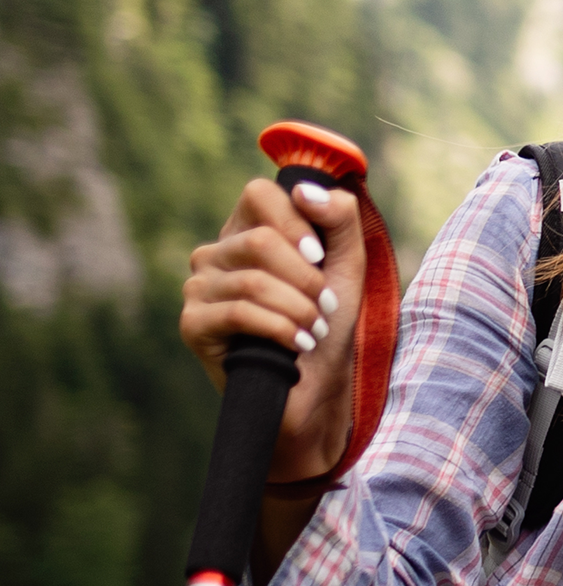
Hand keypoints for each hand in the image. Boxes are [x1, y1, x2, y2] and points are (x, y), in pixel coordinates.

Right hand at [181, 178, 365, 484]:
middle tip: (323, 307)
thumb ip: (340, 219)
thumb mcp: (346, 266)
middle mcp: (215, 254)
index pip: (260, 193)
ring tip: (314, 331)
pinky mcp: (193, 325)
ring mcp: (199, 288)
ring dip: (298, 308)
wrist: (314, 395)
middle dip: (305, 277)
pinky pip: (240, 311)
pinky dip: (280, 328)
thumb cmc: (327, 328)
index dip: (297, 222)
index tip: (321, 258)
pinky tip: (297, 346)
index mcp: (247, 231)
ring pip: (254, 279)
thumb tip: (305, 190)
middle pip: (261, 239)